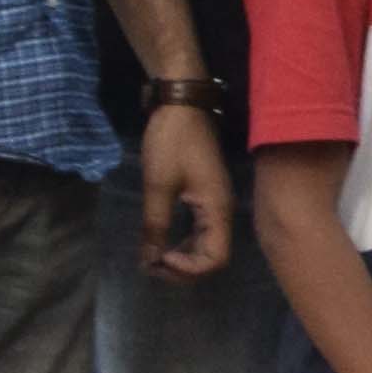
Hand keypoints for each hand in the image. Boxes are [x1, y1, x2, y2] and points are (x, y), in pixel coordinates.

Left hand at [138, 101, 233, 277]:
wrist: (181, 104)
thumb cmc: (172, 142)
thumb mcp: (159, 184)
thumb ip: (156, 225)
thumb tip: (151, 261)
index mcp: (217, 210)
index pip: (215, 258)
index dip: (188, 268)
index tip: (160, 257)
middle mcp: (221, 211)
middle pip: (211, 256)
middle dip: (182, 268)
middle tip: (150, 265)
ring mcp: (213, 203)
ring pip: (204, 245)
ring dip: (180, 256)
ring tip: (152, 257)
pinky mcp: (203, 196)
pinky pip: (198, 230)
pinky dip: (181, 241)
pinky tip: (160, 241)